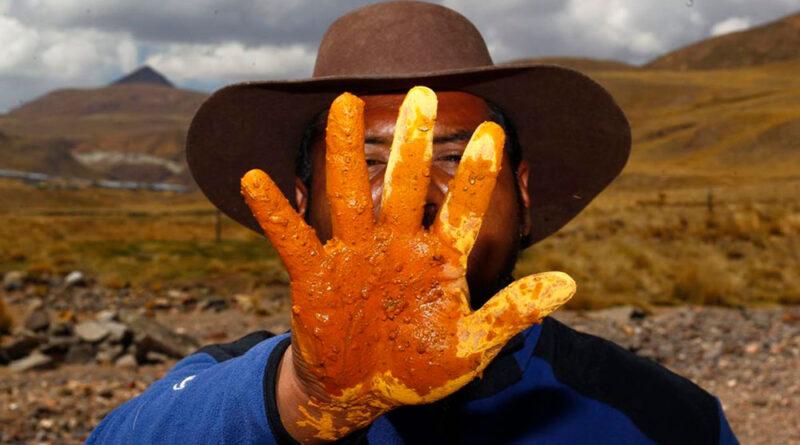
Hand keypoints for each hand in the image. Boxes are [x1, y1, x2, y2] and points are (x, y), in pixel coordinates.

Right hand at [241, 86, 575, 440]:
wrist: (360, 387)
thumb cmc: (418, 366)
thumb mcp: (469, 346)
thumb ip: (512, 313)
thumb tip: (570, 283)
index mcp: (435, 258)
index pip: (459, 209)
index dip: (475, 176)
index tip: (492, 134)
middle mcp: (394, 244)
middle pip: (403, 186)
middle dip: (411, 142)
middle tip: (422, 93)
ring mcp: (353, 254)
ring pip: (348, 195)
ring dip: (342, 152)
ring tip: (342, 103)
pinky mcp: (313, 272)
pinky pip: (290, 237)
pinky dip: (273, 211)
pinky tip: (255, 178)